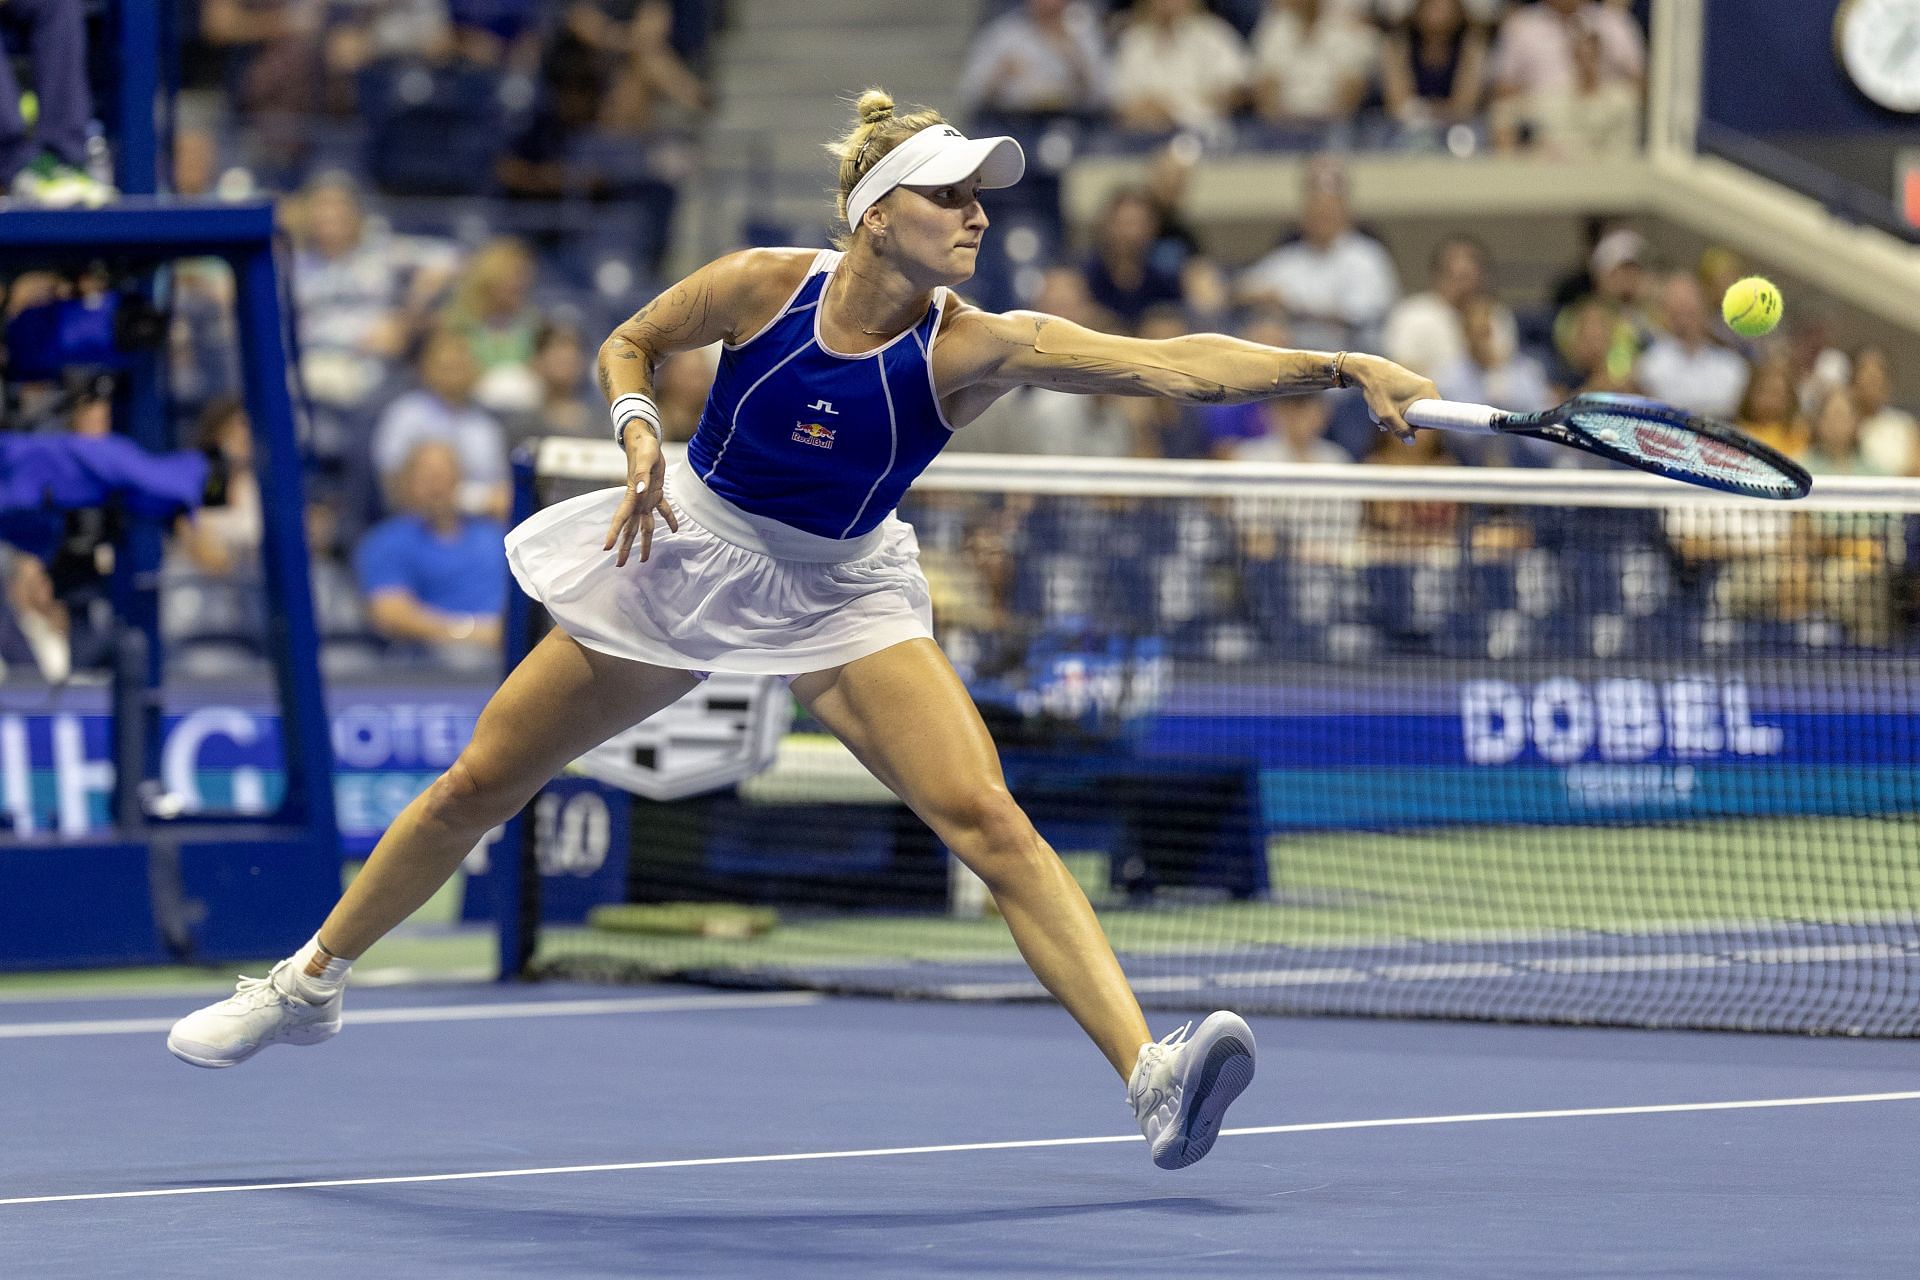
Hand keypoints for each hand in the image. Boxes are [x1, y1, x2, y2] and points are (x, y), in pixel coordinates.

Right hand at [602, 436, 678, 565]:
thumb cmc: (644, 447)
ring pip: (644, 525)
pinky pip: (662, 510)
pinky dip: (668, 520)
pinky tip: (674, 530)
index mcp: (633, 494)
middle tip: (619, 565)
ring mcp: (646, 498)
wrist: (645, 438)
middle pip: (629, 528)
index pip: (620, 518)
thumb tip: (642, 491)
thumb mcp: (647, 459)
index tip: (606, 548)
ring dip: (644, 541)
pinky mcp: (656, 493)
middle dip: (624, 546)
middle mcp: (637, 500)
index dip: (613, 533)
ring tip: (643, 559)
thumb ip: (644, 476)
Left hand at [1346, 354, 1437, 443]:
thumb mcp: (1387, 413)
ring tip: (1383, 419)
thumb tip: (1411, 442)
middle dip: (1408, 423)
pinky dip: (1398, 410)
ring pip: (1414, 409)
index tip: (1409, 428)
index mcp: (1428, 390)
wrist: (1365, 369)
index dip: (1424, 426)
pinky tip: (1384, 411)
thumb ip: (1399, 429)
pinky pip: (1409, 403)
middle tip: (1390, 425)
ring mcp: (1418, 385)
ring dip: (1400, 418)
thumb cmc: (1376, 388)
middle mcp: (1427, 386)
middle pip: (1424, 414)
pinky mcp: (1410, 385)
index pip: (1436, 415)